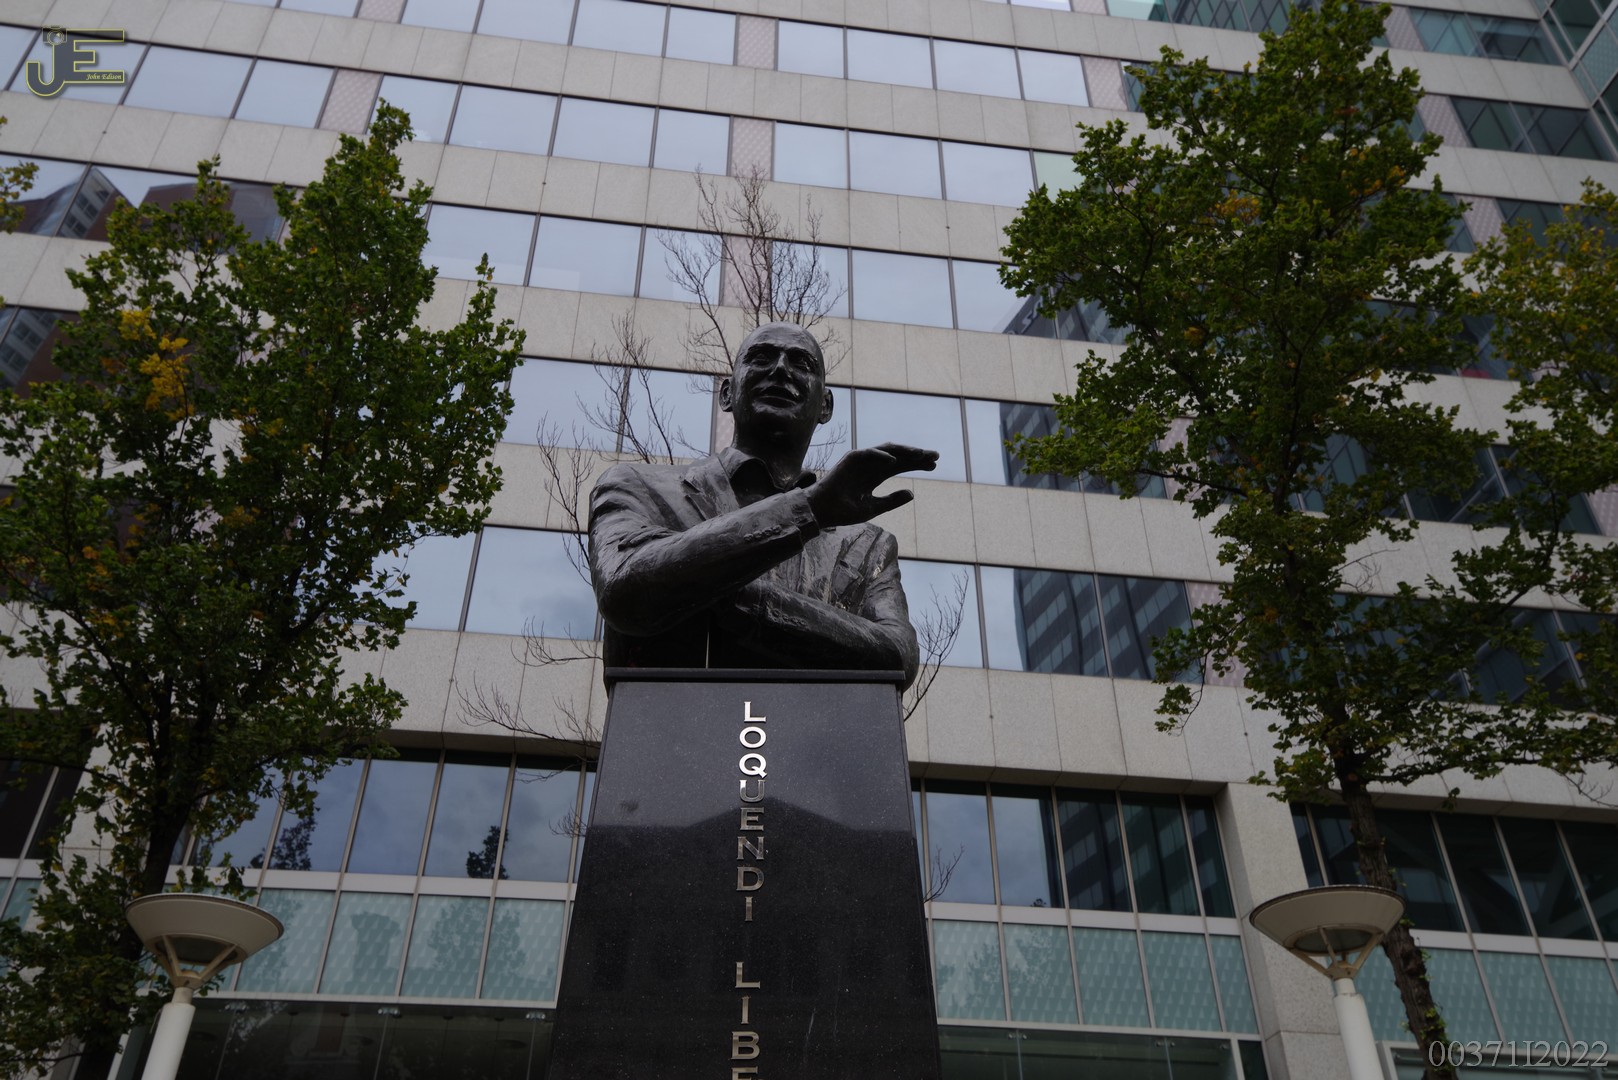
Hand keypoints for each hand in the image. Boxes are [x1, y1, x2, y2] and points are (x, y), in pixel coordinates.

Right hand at [807, 442, 937, 526]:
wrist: (823, 511)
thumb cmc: (844, 511)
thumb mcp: (873, 507)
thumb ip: (892, 501)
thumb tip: (912, 494)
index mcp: (875, 476)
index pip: (900, 466)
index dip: (917, 464)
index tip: (934, 465)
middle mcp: (870, 466)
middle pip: (898, 457)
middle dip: (916, 456)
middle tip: (935, 456)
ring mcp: (861, 461)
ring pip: (887, 451)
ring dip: (904, 452)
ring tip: (920, 455)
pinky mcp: (850, 459)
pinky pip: (869, 453)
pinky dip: (882, 456)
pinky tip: (895, 461)